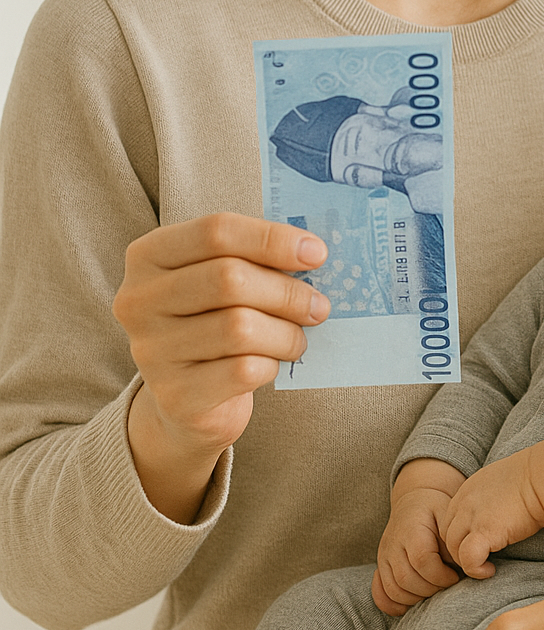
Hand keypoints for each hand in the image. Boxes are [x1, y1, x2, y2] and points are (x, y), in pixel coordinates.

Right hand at [113, 213, 329, 521]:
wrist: (186, 398)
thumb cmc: (211, 321)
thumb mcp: (219, 278)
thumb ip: (253, 258)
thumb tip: (311, 252)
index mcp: (148, 255)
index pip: (216, 231)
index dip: (273, 239)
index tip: (317, 253)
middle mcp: (138, 300)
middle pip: (228, 278)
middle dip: (287, 291)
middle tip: (318, 305)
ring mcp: (150, 350)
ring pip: (239, 327)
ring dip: (285, 332)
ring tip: (298, 338)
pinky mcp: (175, 395)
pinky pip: (242, 370)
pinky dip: (271, 364)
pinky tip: (272, 363)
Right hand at [373, 461, 464, 615]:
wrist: (415, 501)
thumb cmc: (437, 511)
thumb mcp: (449, 517)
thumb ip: (455, 543)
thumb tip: (468, 568)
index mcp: (412, 528)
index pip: (422, 560)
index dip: (441, 576)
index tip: (455, 576)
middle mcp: (393, 543)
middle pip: (406, 579)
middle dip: (431, 590)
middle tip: (447, 585)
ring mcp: (384, 556)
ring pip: (394, 590)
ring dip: (417, 599)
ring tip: (434, 590)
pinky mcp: (381, 567)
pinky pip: (380, 594)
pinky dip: (394, 605)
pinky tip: (411, 604)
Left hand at [440, 440, 543, 577]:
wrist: (543, 478)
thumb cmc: (532, 480)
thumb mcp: (500, 483)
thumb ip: (489, 498)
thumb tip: (496, 512)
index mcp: (467, 491)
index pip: (449, 520)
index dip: (459, 537)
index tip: (476, 545)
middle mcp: (464, 503)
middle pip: (447, 536)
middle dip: (459, 551)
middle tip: (479, 559)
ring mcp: (472, 517)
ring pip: (453, 549)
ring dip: (466, 562)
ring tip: (485, 566)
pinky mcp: (485, 532)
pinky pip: (468, 559)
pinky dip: (475, 569)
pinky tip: (490, 569)